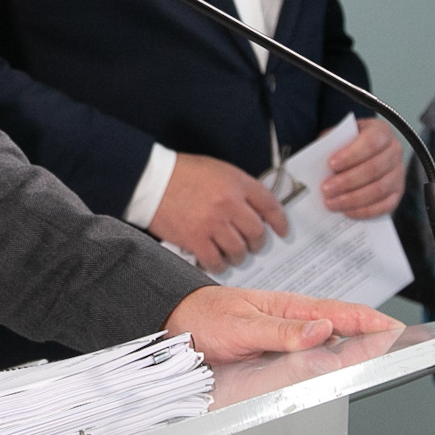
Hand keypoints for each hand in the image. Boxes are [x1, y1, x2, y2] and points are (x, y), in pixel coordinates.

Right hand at [149, 152, 289, 271]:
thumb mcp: (217, 170)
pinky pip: (216, 261)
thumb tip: (254, 209)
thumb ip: (238, 187)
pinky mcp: (195, 239)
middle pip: (257, 233)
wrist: (152, 180)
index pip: (270, 205)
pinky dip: (219, 264)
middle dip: (257, 243)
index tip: (282, 231)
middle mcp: (229, 204)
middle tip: (253, 245)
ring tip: (234, 255)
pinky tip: (217, 261)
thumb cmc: (182, 173)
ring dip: (239, 256)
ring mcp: (213, 223)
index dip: (280, 221)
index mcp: (237, 183)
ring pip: (239, 251)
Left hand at [164, 285, 395, 364]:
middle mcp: (293, 320)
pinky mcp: (280, 350)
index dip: (371, 321)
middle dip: (374, 334)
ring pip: (331, 342)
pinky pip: (313, 355)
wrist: (179, 321)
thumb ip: (282, 331)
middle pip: (343, 327)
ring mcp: (288, 335)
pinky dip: (333, 359)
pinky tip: (344, 367)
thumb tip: (322, 330)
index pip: (340, 312)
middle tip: (404, 344)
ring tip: (384, 355)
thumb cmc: (207, 317)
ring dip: (356, 348)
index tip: (397, 329)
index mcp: (289, 307)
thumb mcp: (243, 326)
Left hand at [321, 118, 406, 217]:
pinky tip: (347, 212)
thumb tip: (318, 161)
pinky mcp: (398, 192)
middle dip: (347, 181)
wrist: (367, 150)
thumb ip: (332, 143)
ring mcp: (399, 173)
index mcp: (381, 131)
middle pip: (374, 169)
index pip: (370, 143)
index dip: (351, 155)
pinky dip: (365, 211)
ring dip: (353, 199)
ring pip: (379, 189)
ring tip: (331, 203)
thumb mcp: (341, 135)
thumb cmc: (349, 143)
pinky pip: (385, 206)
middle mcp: (395, 151)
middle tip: (326, 189)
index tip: (331, 164)